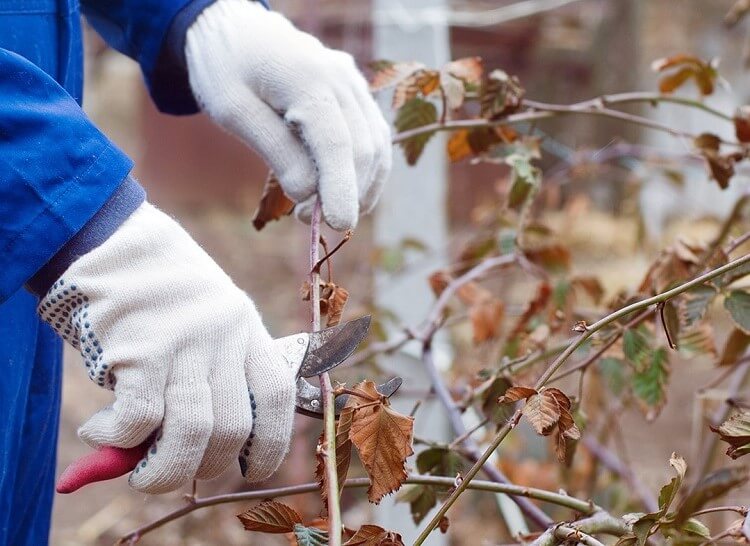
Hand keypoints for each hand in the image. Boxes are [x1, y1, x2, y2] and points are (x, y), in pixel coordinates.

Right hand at [37, 202, 295, 492]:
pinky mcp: (140, 348)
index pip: (277, 395)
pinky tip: (102, 431)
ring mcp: (184, 341)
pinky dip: (120, 439)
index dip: (272, 443)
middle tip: (175, 470)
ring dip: (165, 470)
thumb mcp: (205, 318)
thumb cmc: (158, 287)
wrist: (111, 237)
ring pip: (193, 432)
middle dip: (206, 466)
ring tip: (140, 472)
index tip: (252, 471)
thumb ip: (210, 373)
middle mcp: (223, 335)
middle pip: (233, 427)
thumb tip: (197, 450)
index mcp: (246, 326)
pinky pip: (140, 419)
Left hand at [185, 0, 391, 230]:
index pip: (338, 144)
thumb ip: (274, 150)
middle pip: (364, 148)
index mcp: (308, 79)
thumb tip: (308, 195)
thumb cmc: (226, 69)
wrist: (235, 30)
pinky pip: (374, 137)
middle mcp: (341, 79)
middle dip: (346, 193)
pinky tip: (347, 192)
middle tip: (310, 220)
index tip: (339, 226)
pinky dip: (366, 170)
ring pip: (377, 145)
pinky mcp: (356, 93)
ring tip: (328, 211)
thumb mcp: (232, 110)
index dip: (342, 189)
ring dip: (361, 186)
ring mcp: (354, 84)